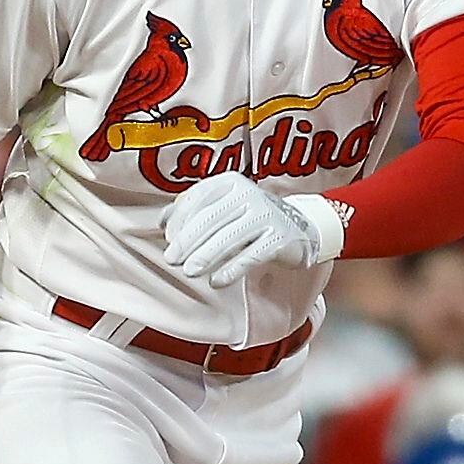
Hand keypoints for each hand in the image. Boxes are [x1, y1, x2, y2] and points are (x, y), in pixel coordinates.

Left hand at [161, 175, 345, 287]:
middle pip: (210, 219)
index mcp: (231, 182)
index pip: (198, 198)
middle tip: (172, 260)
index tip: (169, 240)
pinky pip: (251, 254)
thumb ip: (194, 210)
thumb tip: (162, 222)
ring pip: (229, 237)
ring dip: (206, 256)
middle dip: (187, 241)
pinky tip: (216, 281)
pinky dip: (231, 269)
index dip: (180, 220)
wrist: (302, 225)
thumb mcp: (224, 206)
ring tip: (190, 272)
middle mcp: (249, 193)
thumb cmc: (253, 217)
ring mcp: (266, 214)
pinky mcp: (280, 237)